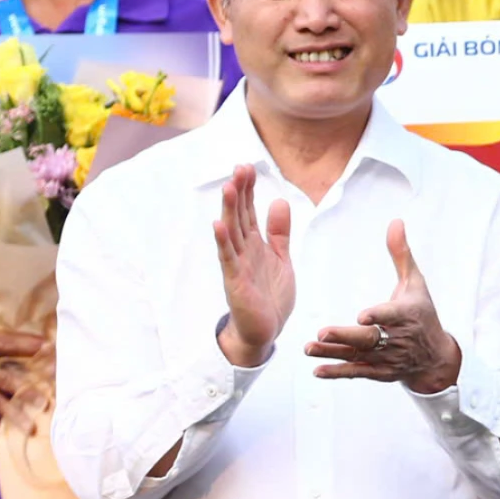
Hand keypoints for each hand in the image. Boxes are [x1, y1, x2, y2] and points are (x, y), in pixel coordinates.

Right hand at [214, 166, 293, 366]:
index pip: (249, 211)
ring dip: (229, 210)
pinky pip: (228, 258)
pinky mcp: (235, 282)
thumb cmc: (271, 296)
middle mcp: (243, 250)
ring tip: (228, 187)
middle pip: (239, 216)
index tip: (247, 167)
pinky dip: (223, 242)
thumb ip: (279, 232)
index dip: (248, 190)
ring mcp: (237, 265)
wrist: (266, 331)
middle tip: (239, 167)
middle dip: (239, 192)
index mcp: (254, 244)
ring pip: (232, 232)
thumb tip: (278, 201)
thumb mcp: (281, 258)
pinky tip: (218, 225)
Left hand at [308, 220, 463, 394]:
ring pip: (358, 356)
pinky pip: (357, 373)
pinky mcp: (379, 373)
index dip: (378, 316)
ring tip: (309, 347)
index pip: (391, 315)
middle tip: (321, 333)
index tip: (362, 316)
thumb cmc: (423, 314)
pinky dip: (337, 372)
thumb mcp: (416, 283)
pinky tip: (317, 370)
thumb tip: (395, 222)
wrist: (435, 357)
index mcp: (407, 314)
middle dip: (345, 336)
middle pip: (369, 338)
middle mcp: (397, 339)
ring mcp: (387, 359)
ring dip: (333, 353)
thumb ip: (401, 254)